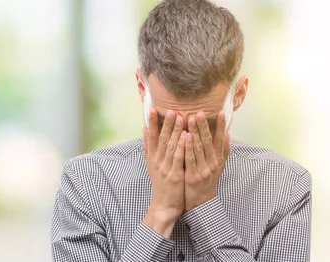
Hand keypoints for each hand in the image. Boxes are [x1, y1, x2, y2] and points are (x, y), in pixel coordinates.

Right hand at [142, 109, 186, 237]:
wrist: (163, 205)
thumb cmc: (160, 183)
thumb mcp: (151, 164)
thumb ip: (148, 146)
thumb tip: (143, 129)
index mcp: (152, 157)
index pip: (151, 136)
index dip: (152, 122)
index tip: (152, 109)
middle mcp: (157, 160)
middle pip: (161, 138)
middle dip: (166, 123)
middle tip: (171, 109)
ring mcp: (165, 168)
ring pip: (170, 146)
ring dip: (175, 131)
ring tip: (180, 117)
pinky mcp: (174, 175)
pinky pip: (178, 158)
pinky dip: (182, 147)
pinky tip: (186, 136)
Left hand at [184, 111, 230, 210]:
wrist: (201, 203)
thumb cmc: (208, 181)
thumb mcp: (219, 166)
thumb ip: (223, 150)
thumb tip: (227, 133)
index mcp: (218, 159)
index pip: (220, 139)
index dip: (221, 126)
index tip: (220, 112)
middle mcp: (213, 163)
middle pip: (209, 141)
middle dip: (204, 125)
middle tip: (200, 112)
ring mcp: (204, 170)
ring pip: (200, 148)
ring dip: (195, 132)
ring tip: (191, 119)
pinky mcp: (193, 176)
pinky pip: (190, 159)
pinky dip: (188, 147)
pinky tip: (185, 137)